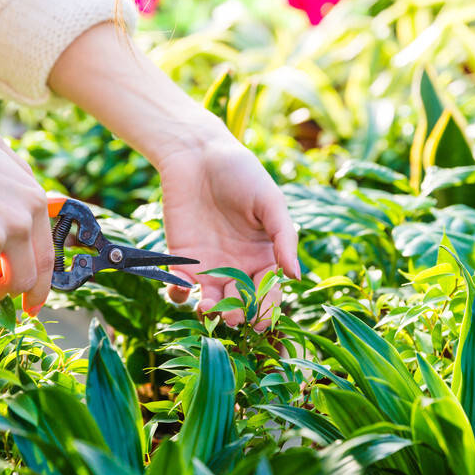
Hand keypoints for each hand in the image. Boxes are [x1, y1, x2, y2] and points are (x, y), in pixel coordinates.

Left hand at [156, 131, 299, 327]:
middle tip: (234, 317)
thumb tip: (296, 276)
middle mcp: (237, 267)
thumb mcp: (270, 202)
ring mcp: (208, 266)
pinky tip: (183, 290)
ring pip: (210, 301)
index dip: (266, 309)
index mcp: (264, 257)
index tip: (261, 320)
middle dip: (238, 314)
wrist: (198, 154)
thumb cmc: (241, 173)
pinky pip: (179, 287)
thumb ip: (284, 238)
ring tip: (208, 307)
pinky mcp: (181, 259)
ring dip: (210, 311)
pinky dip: (178, 294)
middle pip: (240, 303)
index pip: (269, 293)